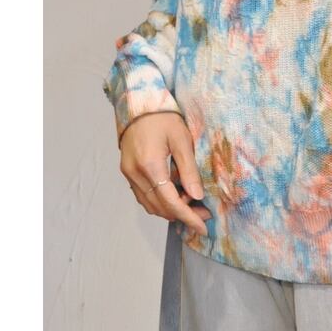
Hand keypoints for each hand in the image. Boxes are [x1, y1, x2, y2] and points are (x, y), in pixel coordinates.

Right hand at [118, 111, 210, 236]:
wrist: (139, 104)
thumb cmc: (163, 118)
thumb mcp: (182, 141)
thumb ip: (189, 170)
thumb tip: (198, 196)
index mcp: (150, 166)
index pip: (171, 202)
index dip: (188, 217)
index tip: (203, 226)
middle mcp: (135, 174)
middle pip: (160, 208)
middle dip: (183, 214)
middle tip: (204, 212)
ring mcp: (129, 174)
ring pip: (150, 205)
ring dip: (171, 209)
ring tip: (192, 202)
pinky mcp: (127, 172)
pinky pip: (144, 196)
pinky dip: (160, 201)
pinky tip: (176, 194)